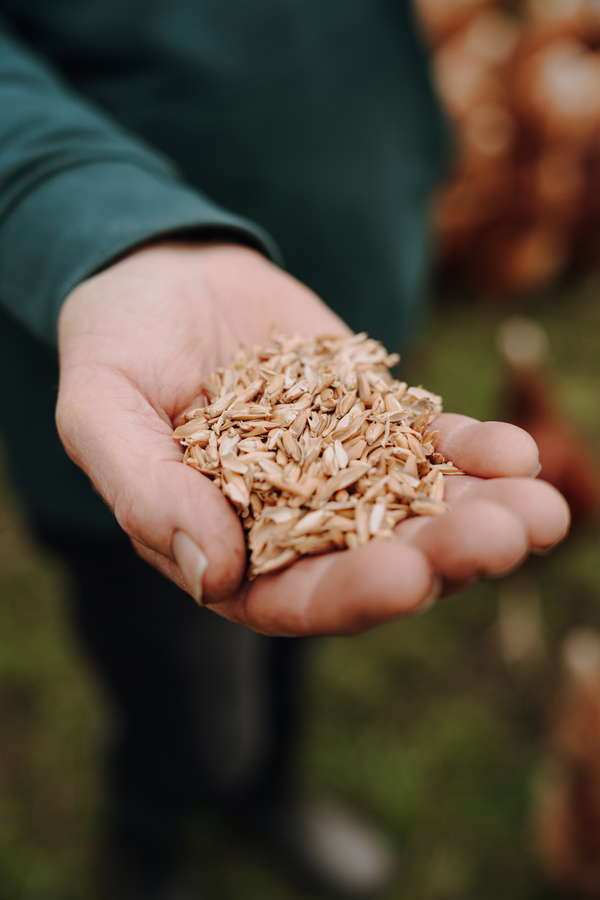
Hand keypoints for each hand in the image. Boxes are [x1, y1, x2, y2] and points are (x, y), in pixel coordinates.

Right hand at [56, 242, 569, 635]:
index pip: (293, 597)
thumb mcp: (100, 410)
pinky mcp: (374, 422)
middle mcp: (294, 528)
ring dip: (483, 513)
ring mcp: (343, 474)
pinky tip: (515, 453)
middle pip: (376, 560)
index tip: (405, 576)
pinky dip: (472, 453)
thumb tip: (211, 574)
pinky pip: (430, 447)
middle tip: (508, 538)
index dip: (351, 593)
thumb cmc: (115, 347)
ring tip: (543, 507)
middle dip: (444, 554)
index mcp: (226, 551)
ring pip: (419, 510)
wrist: (161, 278)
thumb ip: (142, 491)